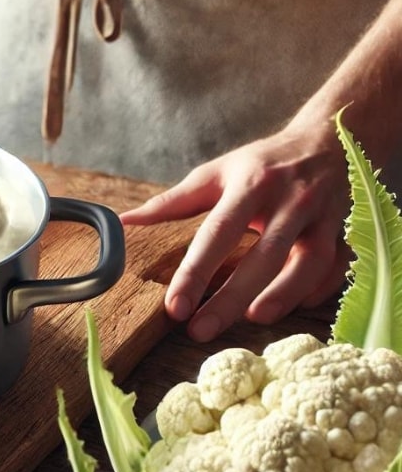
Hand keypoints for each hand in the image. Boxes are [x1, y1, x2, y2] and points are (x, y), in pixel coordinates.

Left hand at [120, 118, 351, 341]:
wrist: (327, 142)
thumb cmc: (261, 164)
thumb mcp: (215, 173)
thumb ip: (172, 202)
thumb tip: (124, 222)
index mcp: (251, 185)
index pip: (218, 233)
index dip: (196, 272)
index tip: (174, 307)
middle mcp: (290, 200)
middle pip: (263, 256)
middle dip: (231, 297)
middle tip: (200, 330)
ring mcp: (323, 217)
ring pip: (307, 264)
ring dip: (281, 296)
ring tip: (250, 321)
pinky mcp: (346, 232)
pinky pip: (336, 268)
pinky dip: (316, 291)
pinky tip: (291, 309)